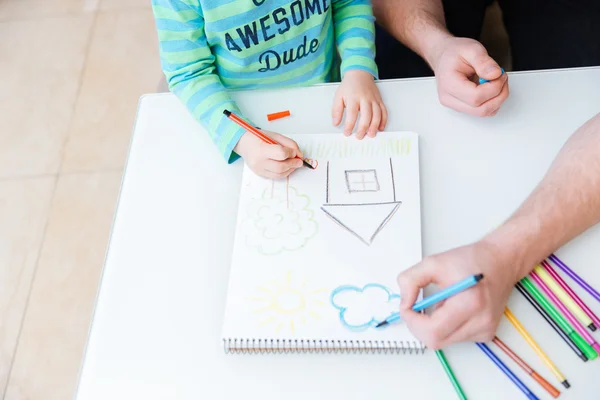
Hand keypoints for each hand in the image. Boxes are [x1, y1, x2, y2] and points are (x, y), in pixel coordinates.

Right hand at [234, 131, 303, 179]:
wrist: (244, 144)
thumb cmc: (259, 138)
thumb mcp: (275, 136)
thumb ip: (289, 144)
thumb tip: (299, 155)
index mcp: (261, 149)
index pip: (281, 154)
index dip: (291, 153)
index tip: (295, 152)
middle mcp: (259, 161)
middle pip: (280, 167)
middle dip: (293, 164)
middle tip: (299, 162)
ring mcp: (259, 170)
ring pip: (279, 174)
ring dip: (290, 170)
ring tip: (294, 164)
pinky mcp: (260, 174)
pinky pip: (275, 177)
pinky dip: (284, 173)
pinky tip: (287, 167)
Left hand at [332, 70, 387, 138]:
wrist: (360, 73)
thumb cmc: (349, 86)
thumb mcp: (338, 96)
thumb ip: (336, 110)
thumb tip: (336, 123)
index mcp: (353, 98)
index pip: (352, 114)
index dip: (350, 125)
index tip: (347, 133)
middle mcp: (365, 99)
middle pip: (366, 116)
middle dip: (363, 128)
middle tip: (359, 137)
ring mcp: (374, 100)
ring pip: (377, 114)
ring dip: (375, 126)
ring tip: (371, 135)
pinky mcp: (379, 100)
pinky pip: (384, 111)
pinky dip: (383, 121)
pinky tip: (380, 128)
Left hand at [396, 240, 518, 348]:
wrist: (500, 262)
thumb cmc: (470, 260)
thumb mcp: (433, 263)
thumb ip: (410, 281)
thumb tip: (403, 303)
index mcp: (470, 303)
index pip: (432, 331)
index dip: (413, 322)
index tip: (406, 307)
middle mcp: (481, 322)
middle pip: (435, 341)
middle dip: (418, 326)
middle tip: (415, 308)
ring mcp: (485, 330)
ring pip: (443, 341)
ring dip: (432, 325)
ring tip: (441, 302)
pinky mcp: (485, 334)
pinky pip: (454, 338)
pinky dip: (445, 326)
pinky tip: (452, 309)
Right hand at [427, 36, 508, 116]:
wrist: (444, 57)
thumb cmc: (454, 53)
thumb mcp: (471, 48)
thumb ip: (483, 61)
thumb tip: (495, 74)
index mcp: (449, 84)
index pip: (476, 97)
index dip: (494, 87)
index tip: (500, 74)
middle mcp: (450, 99)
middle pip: (480, 110)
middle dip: (499, 95)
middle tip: (502, 78)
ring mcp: (455, 105)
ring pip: (483, 112)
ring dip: (497, 99)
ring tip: (497, 81)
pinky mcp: (462, 106)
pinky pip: (482, 111)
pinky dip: (492, 101)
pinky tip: (491, 88)